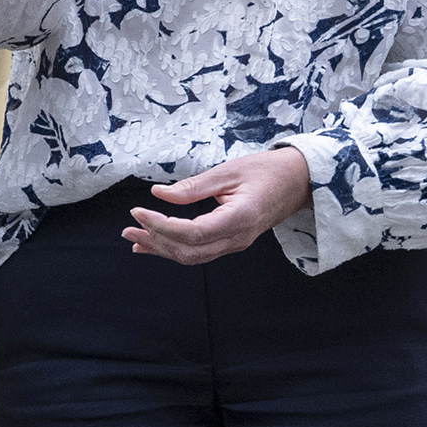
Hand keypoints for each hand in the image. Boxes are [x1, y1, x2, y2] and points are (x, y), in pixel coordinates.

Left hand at [127, 145, 312, 264]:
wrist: (298, 181)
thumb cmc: (267, 170)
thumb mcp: (228, 171)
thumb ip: (193, 186)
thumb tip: (158, 193)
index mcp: (240, 218)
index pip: (192, 233)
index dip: (161, 226)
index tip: (138, 211)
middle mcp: (238, 238)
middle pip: (189, 251)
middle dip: (155, 241)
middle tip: (128, 228)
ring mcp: (235, 244)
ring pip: (192, 256)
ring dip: (161, 248)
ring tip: (133, 238)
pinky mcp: (231, 242)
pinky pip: (199, 252)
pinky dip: (173, 249)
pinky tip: (151, 246)